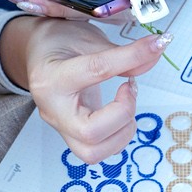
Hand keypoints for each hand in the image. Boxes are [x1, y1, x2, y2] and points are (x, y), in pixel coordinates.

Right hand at [25, 16, 170, 163]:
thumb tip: (153, 54)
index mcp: (51, 76)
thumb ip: (121, 53)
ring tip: (126, 106)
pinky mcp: (70, 135)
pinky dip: (117, 137)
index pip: (96, 69)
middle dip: (122, 113)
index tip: (155, 45)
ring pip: (92, 152)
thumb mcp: (87, 39)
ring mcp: (60, 125)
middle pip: (89, 132)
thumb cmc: (56, 44)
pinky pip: (96, 152)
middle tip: (129, 89)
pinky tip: (119, 115)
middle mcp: (52, 107)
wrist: (37, 54)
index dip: (131, 56)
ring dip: (121, 132)